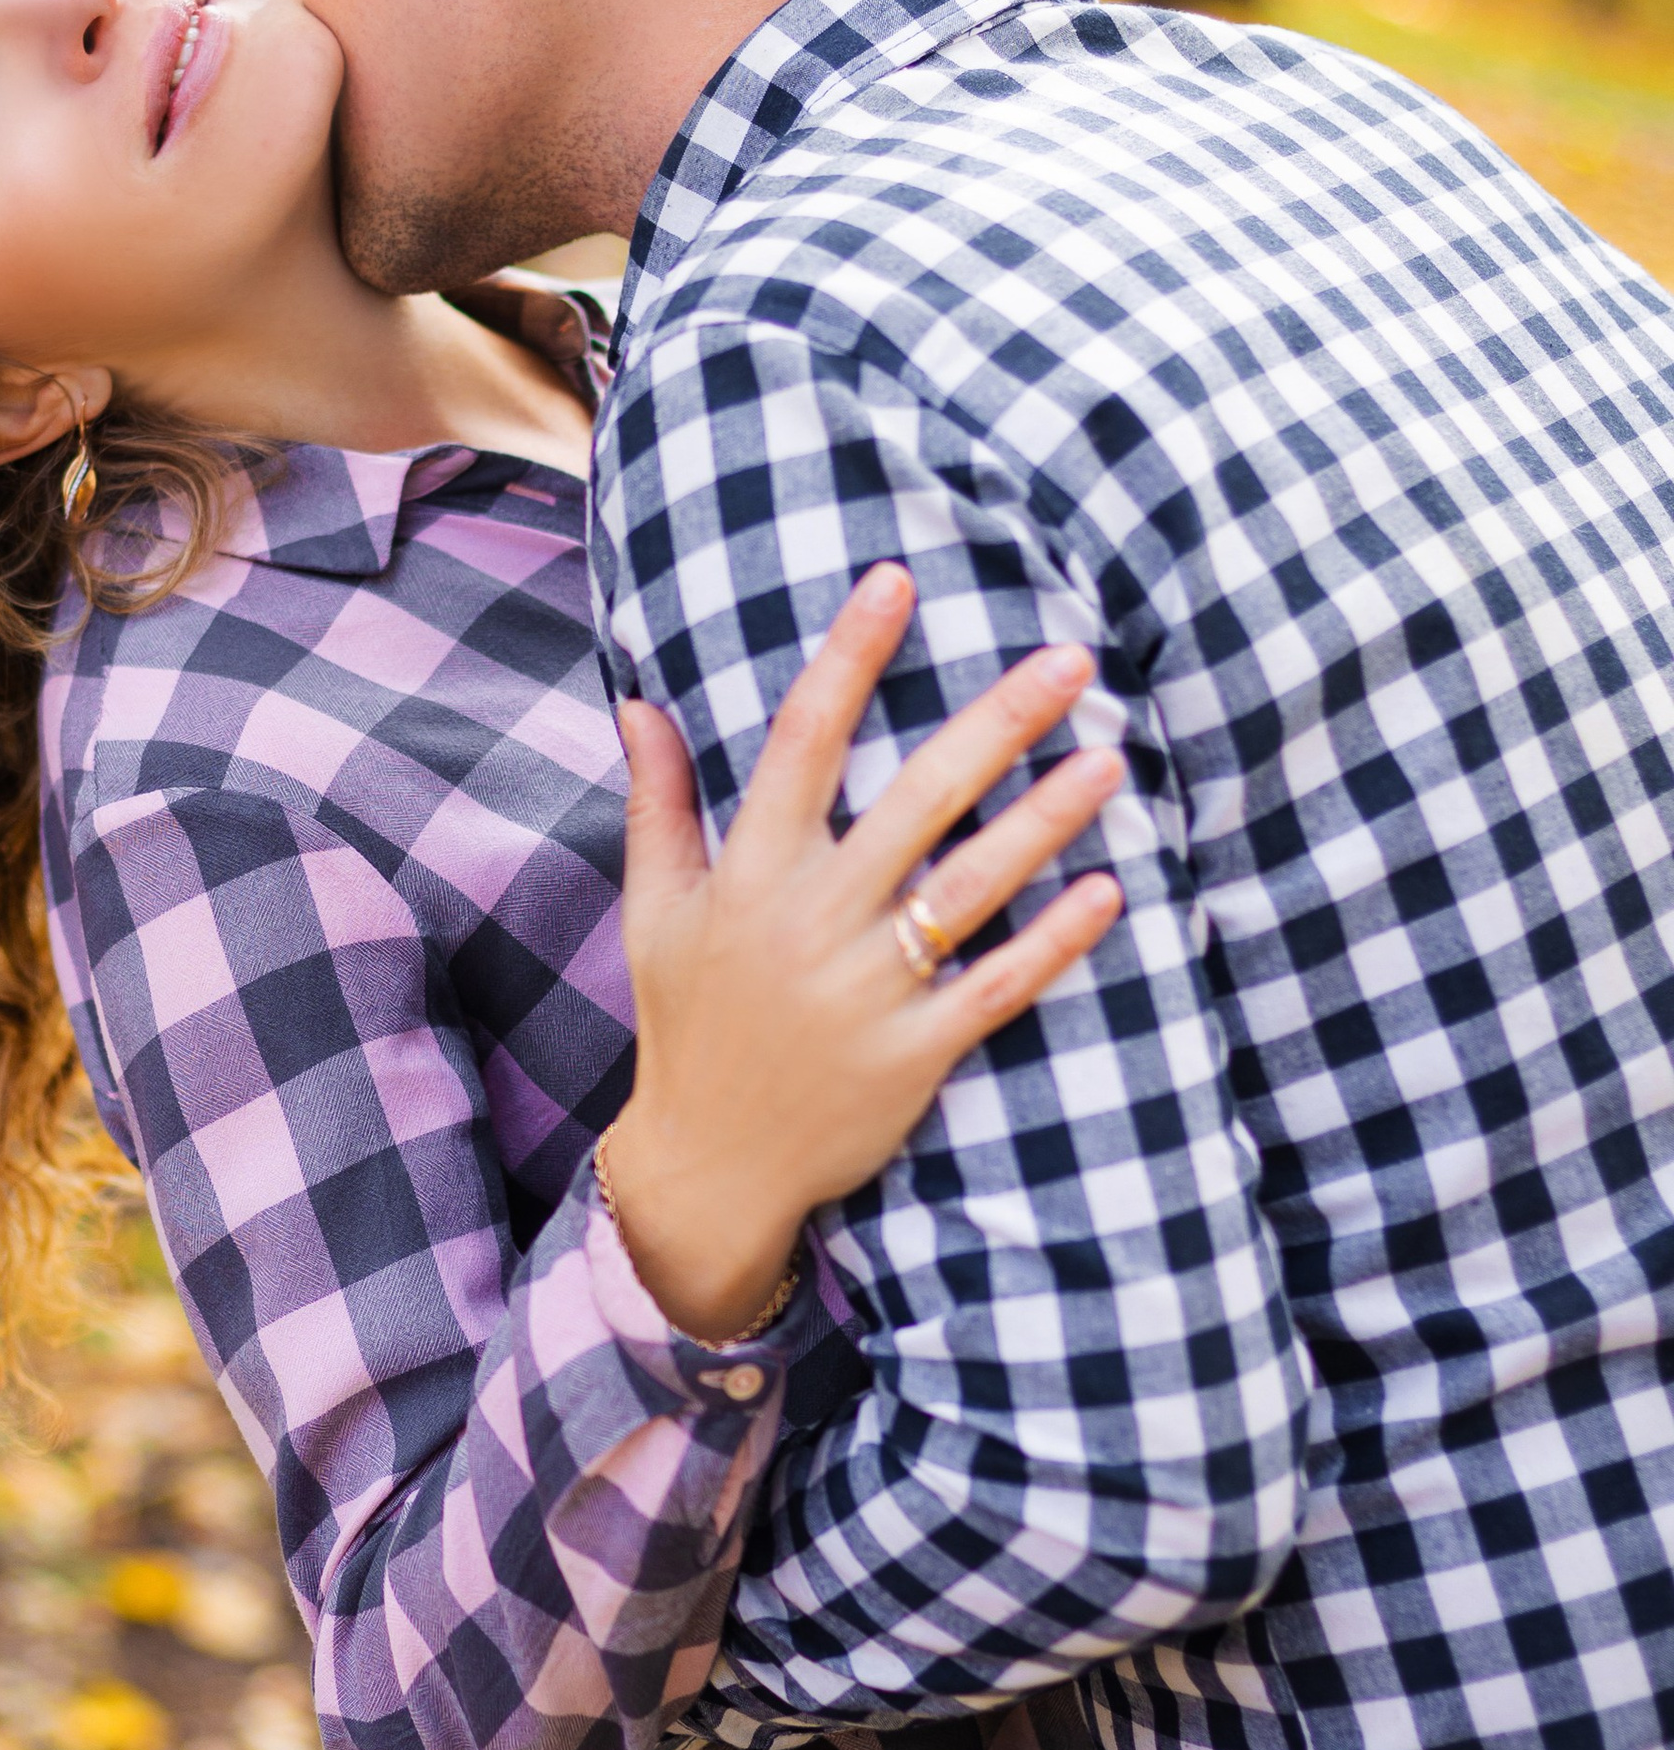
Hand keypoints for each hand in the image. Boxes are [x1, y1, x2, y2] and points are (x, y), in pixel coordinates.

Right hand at [597, 565, 1125, 1340]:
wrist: (709, 1168)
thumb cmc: (688, 1024)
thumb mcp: (656, 911)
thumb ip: (658, 802)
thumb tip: (639, 701)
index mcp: (748, 875)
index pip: (800, 742)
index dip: (849, 657)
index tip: (897, 581)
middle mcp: (810, 922)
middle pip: (915, 800)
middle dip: (996, 724)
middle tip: (1069, 661)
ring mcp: (866, 990)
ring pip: (970, 888)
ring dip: (1044, 820)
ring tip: (1109, 759)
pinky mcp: (915, 1053)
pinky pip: (997, 986)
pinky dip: (1052, 942)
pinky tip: (1108, 890)